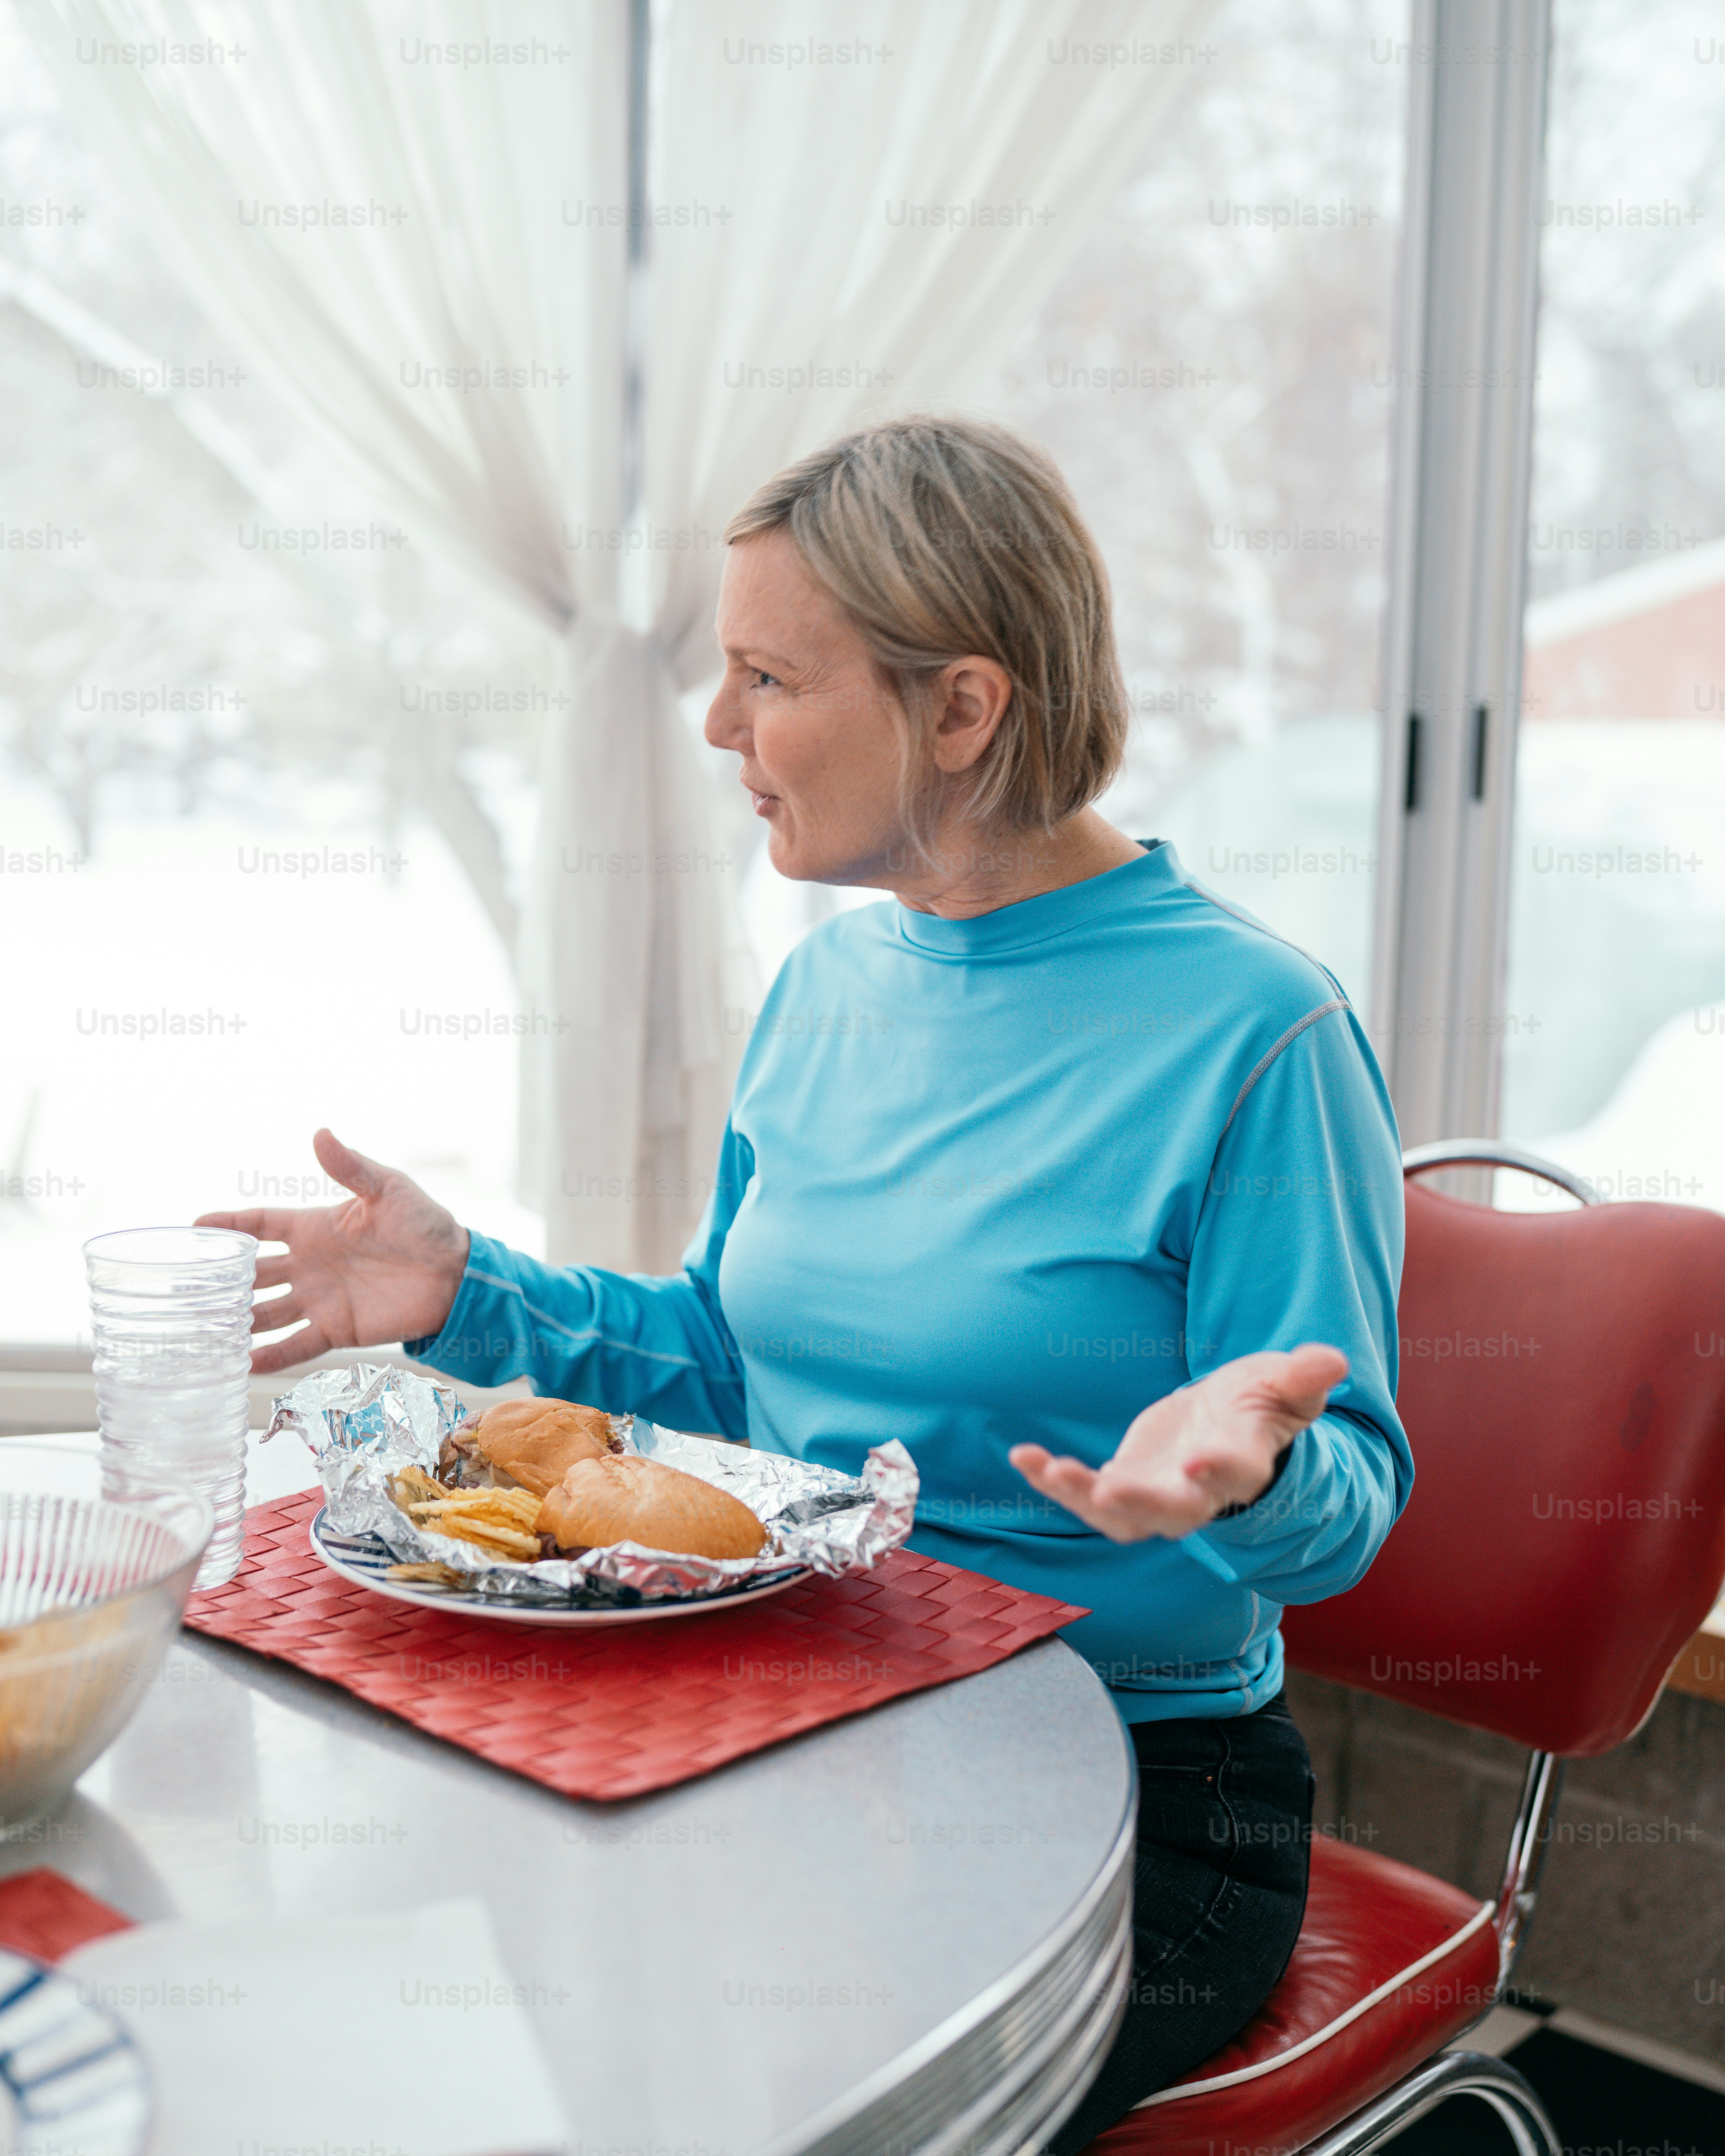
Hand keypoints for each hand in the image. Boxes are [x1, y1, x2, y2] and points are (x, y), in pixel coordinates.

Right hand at [195, 1128, 469, 1375]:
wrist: (456, 1272)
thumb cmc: (424, 1224)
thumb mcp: (387, 1189)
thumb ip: (350, 1168)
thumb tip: (319, 1133)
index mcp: (315, 1228)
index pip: (260, 1224)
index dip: (227, 1225)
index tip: (192, 1228)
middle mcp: (309, 1265)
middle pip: (252, 1273)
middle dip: (218, 1281)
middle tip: (180, 1289)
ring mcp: (320, 1299)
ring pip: (266, 1312)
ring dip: (236, 1321)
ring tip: (199, 1332)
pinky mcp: (337, 1329)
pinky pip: (296, 1344)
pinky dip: (271, 1356)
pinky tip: (241, 1364)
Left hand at [1008, 1344, 1348, 1543]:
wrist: (1224, 1429)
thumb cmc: (1259, 1406)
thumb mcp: (1283, 1385)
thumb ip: (1303, 1377)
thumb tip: (1334, 1360)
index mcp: (1242, 1465)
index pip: (1235, 1473)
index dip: (1220, 1467)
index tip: (1201, 1459)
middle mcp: (1196, 1493)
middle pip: (1171, 1511)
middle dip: (1141, 1502)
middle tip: (1110, 1492)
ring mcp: (1154, 1496)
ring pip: (1118, 1516)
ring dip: (1082, 1496)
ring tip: (1049, 1469)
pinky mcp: (1119, 1487)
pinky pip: (1082, 1494)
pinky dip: (1052, 1479)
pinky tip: (1023, 1457)